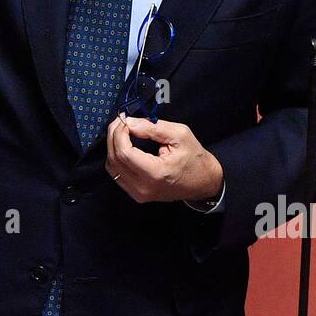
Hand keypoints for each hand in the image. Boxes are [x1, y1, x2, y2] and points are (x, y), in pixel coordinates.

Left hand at [105, 114, 223, 203]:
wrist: (203, 182)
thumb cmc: (194, 158)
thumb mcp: (179, 135)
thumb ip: (152, 127)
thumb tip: (128, 122)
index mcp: (156, 173)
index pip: (124, 153)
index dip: (119, 133)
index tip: (124, 120)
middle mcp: (144, 187)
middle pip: (114, 159)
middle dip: (113, 136)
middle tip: (120, 121)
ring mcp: (139, 194)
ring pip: (112, 168)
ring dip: (113, 147)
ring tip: (121, 131)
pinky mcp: (137, 195)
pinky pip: (117, 175)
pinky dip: (116, 158)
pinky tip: (124, 146)